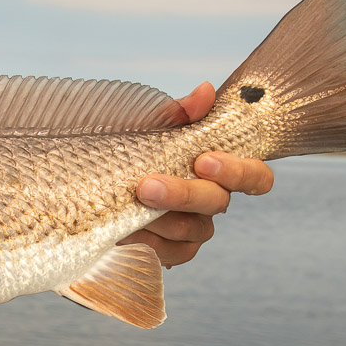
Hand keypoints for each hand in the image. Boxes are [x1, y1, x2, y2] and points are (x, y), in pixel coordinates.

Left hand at [121, 82, 273, 266]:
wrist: (90, 179)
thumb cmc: (127, 149)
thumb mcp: (146, 125)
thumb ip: (178, 113)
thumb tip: (204, 91)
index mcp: (216, 169)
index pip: (255, 177)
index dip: (239, 171)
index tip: (203, 160)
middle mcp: (211, 200)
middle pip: (217, 202)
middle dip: (183, 193)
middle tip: (146, 186)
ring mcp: (192, 228)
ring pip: (192, 230)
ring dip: (160, 219)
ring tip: (128, 208)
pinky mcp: (170, 250)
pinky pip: (170, 254)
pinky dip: (147, 242)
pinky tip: (125, 232)